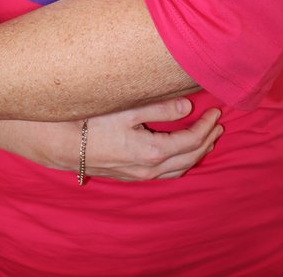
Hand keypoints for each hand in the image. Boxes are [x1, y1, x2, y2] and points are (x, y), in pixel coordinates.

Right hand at [77, 101, 222, 180]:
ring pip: (180, 169)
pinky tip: (180, 153)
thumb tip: (187, 106)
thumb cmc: (93, 122)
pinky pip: (167, 174)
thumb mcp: (127, 109)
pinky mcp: (132, 175)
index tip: (216, 111)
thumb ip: (159, 108)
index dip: (206, 126)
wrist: (64, 144)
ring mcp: (141, 175)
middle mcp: (150, 169)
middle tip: (218, 124)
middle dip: (207, 140)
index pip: (191, 140)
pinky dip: (182, 162)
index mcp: (153, 152)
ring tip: (207, 139)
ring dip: (197, 153)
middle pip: (190, 157)